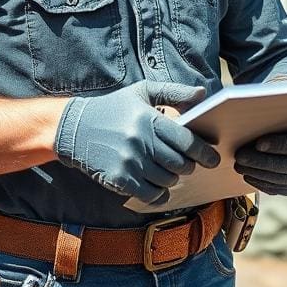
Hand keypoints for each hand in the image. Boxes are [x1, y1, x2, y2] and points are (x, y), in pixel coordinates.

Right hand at [54, 81, 220, 205]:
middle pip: (179, 163)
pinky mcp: (118, 179)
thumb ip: (174, 92)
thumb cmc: (113, 108)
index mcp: (148, 118)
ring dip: (173, 178)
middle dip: (189, 166)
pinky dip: (160, 194)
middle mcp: (140, 140)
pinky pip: (151, 194)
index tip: (213, 158)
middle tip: (189, 164)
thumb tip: (203, 94)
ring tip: (169, 171)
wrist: (73, 128)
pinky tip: (159, 186)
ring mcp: (129, 162)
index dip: (204, 152)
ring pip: (167, 180)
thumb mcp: (141, 92)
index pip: (186, 140)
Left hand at [234, 127, 286, 195]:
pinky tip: (248, 176)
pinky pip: (283, 189)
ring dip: (260, 174)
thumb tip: (250, 126)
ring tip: (240, 166)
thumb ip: (277, 119)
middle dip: (263, 163)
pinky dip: (264, 184)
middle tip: (241, 157)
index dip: (280, 145)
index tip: (258, 143)